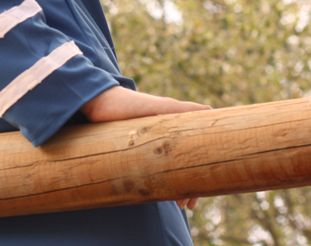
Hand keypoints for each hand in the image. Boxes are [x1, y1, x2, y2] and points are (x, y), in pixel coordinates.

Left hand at [80, 87, 209, 210]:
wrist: (99, 105)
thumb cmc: (130, 105)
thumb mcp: (160, 107)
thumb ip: (184, 109)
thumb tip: (211, 110)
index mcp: (175, 127)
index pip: (198, 150)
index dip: (205, 169)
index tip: (206, 188)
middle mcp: (166, 137)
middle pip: (185, 164)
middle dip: (190, 185)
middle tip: (188, 206)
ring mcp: (152, 145)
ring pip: (171, 170)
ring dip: (177, 188)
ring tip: (179, 205)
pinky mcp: (137, 151)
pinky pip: (155, 171)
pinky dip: (161, 184)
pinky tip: (161, 194)